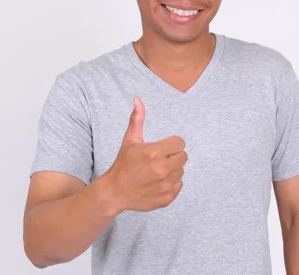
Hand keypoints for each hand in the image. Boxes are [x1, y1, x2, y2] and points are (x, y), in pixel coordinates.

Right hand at [103, 97, 186, 213]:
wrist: (115, 192)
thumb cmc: (123, 164)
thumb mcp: (130, 140)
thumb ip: (137, 119)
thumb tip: (138, 100)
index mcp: (155, 153)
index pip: (180, 143)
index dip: (171, 144)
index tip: (161, 148)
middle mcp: (162, 169)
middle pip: (183, 156)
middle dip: (173, 156)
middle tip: (159, 160)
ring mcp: (166, 185)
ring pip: (181, 171)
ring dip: (172, 170)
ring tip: (156, 171)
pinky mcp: (168, 197)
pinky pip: (179, 185)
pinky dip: (171, 183)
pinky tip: (157, 182)